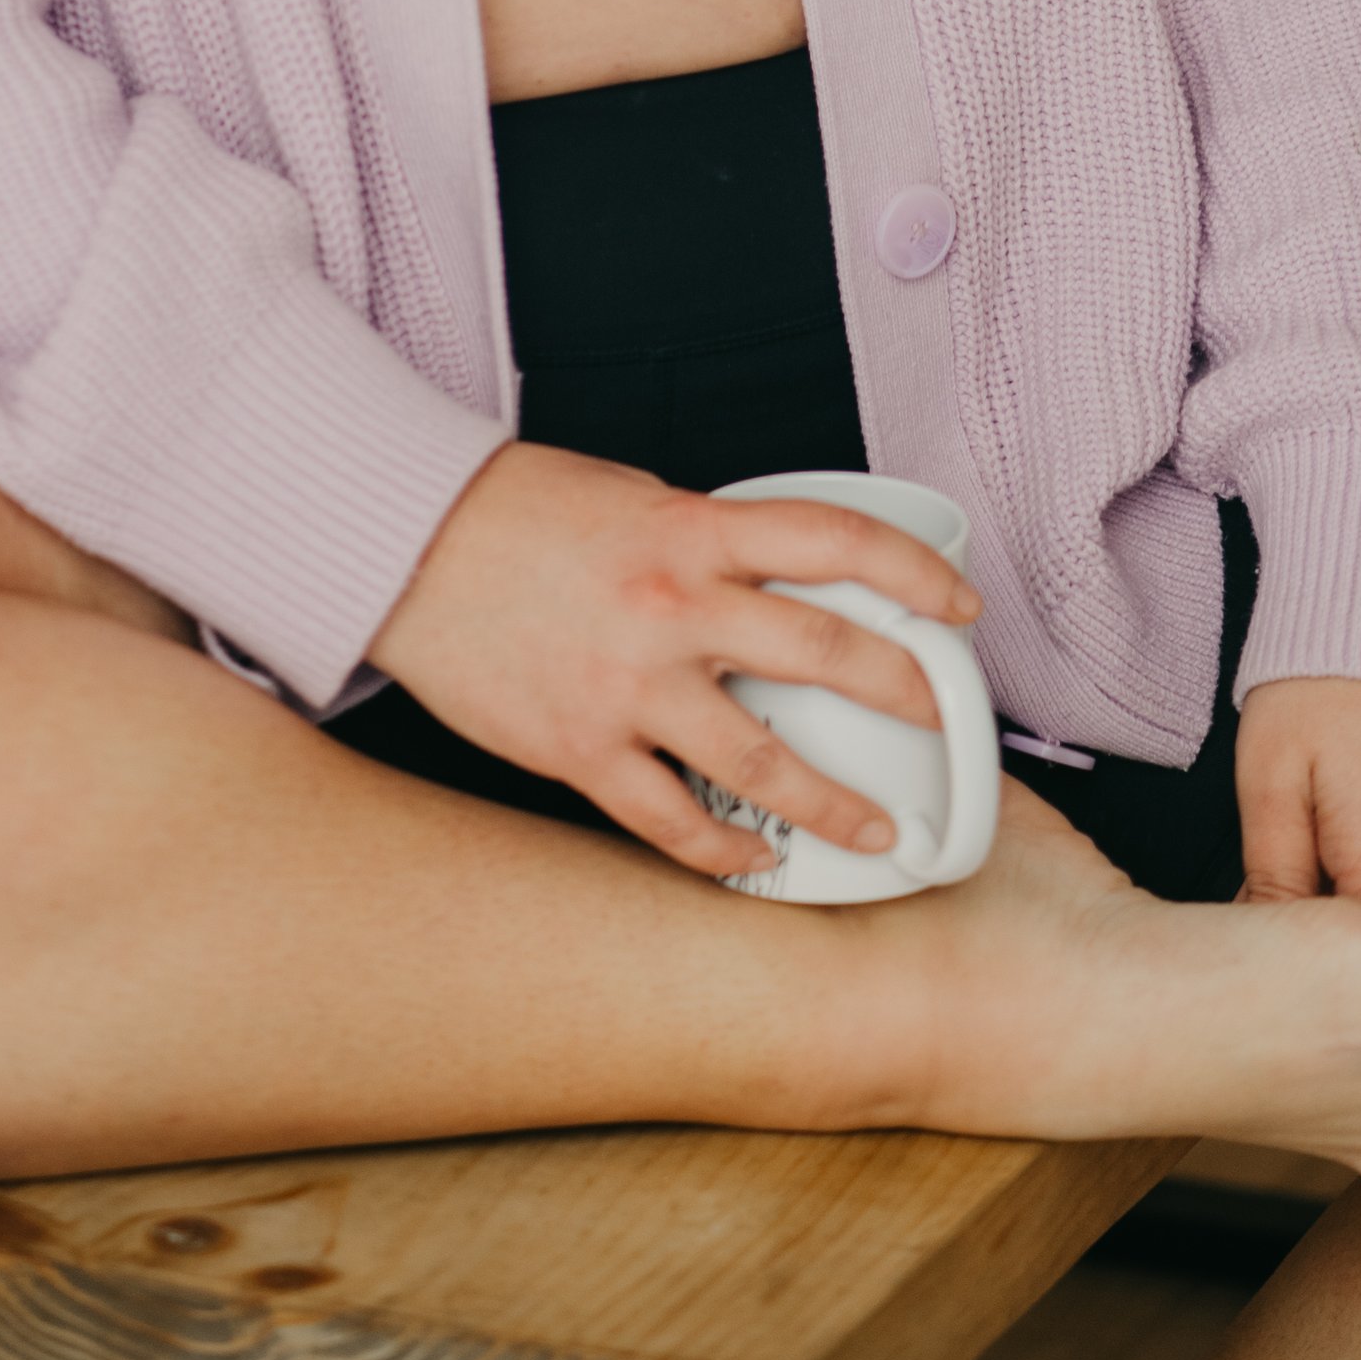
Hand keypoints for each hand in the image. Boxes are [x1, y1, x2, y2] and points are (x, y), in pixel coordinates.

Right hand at [368, 439, 983, 876]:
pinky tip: (750, 862)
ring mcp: (628, 685)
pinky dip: (719, 849)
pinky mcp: (579, 747)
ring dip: (835, 805)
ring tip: (881, 833)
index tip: (958, 608)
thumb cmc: (511, 512)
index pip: (835, 543)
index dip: (914, 573)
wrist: (402, 541)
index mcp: (691, 530)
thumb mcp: (631, 498)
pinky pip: (669, 818)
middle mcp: (672, 607)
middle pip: (824, 656)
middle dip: (905, 695)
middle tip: (946, 725)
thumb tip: (765, 582)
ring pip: (762, 763)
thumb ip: (704, 541)